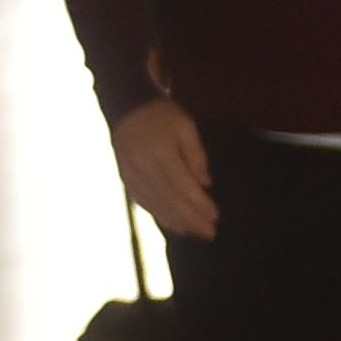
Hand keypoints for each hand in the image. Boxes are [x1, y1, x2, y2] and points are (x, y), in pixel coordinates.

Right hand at [114, 99, 215, 239]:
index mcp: (159, 152)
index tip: (216, 217)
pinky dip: (159, 215)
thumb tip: (206, 184)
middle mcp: (142, 166)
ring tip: (195, 233)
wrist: (127, 107)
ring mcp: (131, 174)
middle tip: (210, 233)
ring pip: (155, 204)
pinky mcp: (125, 178)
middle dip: (191, 219)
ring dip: (176, 221)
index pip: (182, 185)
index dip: (199, 203)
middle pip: (169, 199)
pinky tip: (173, 225)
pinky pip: (142, 201)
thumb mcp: (186, 126)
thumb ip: (196, 155)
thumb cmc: (162, 115)